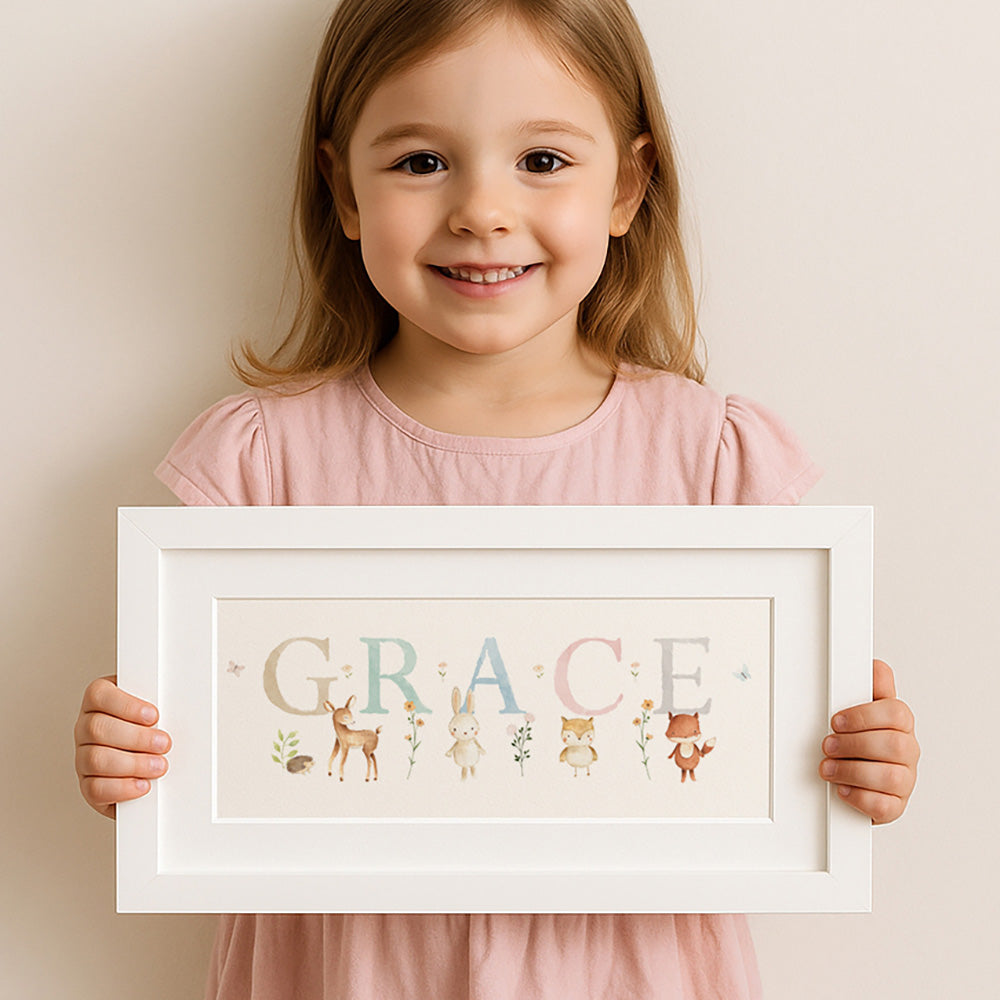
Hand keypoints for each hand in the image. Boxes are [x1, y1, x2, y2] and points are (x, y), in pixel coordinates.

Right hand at [74, 675, 171, 818]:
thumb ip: (160, 701)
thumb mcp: (155, 709)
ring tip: (160, 766)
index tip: (154, 715)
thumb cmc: (153, 727)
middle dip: (136, 737)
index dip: (126, 705)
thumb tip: (186, 700)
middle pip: (98, 728)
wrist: (149, 760)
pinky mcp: (87, 786)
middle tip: (164, 744)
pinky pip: (95, 788)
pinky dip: (121, 788)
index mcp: (99, 703)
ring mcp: (83, 757)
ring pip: (95, 759)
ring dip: (133, 763)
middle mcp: (85, 728)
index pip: (99, 695)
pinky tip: (143, 785)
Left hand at [819, 659, 918, 823]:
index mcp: (900, 724)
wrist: (855, 778)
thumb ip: (870, 688)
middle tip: (827, 745)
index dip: (864, 716)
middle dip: (854, 744)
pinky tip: (842, 789)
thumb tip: (875, 665)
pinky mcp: (895, 806)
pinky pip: (885, 805)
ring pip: (891, 776)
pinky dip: (859, 797)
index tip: (836, 720)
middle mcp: (907, 751)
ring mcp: (904, 780)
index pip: (896, 713)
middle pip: (894, 745)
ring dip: (852, 771)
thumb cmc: (858, 740)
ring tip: (827, 768)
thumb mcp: (862, 710)